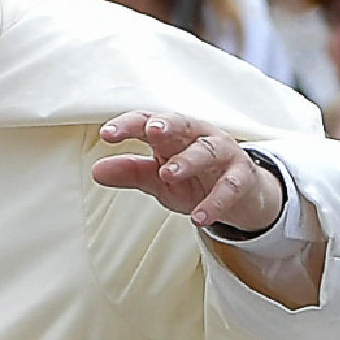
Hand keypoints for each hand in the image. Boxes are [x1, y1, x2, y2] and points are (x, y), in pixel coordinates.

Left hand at [92, 113, 288, 238]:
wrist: (240, 196)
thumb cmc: (193, 180)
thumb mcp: (158, 179)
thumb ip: (131, 172)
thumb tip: (96, 171)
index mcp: (173, 134)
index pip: (147, 121)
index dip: (128, 125)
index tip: (107, 134)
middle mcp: (198, 136)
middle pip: (182, 124)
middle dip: (167, 125)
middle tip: (152, 131)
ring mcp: (224, 153)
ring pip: (207, 150)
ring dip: (188, 160)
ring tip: (167, 175)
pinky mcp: (243, 176)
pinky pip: (230, 186)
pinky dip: (215, 202)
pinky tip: (199, 217)